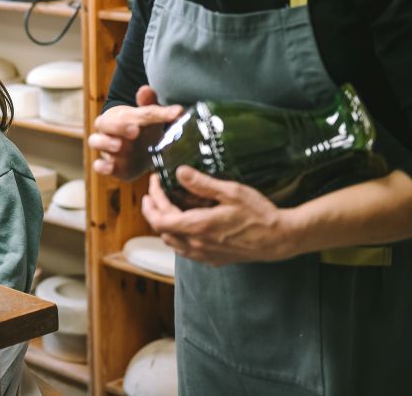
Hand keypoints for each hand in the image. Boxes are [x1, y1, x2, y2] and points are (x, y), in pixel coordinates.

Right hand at [88, 86, 183, 180]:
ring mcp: (107, 148)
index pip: (126, 113)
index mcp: (119, 115)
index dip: (137, 116)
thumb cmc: (146, 129)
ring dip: (106, 143)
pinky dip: (101, 166)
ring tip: (119, 146)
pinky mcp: (111, 166)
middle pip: (103, 123)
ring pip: (95, 141)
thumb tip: (148, 90)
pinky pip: (98, 165)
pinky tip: (109, 167)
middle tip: (134, 131)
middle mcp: (109, 130)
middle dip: (117, 126)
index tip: (146, 120)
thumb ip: (153, 107)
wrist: (144, 149)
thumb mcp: (153, 118)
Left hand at [142, 167, 294, 265]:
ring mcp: (204, 254)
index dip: (152, 201)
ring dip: (164, 224)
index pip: (160, 218)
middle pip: (162, 230)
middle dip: (153, 210)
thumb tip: (179, 172)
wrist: (280, 239)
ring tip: (164, 207)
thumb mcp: (231, 192)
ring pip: (172, 242)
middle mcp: (197, 244)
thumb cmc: (259, 214)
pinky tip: (183, 225)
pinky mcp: (213, 259)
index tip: (154, 183)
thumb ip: (203, 184)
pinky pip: (185, 250)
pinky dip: (176, 236)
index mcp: (198, 227)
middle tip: (153, 194)